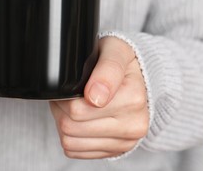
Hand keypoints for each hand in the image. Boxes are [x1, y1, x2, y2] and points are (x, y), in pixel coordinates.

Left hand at [50, 37, 148, 158]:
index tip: (72, 85)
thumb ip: (107, 69)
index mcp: (133, 99)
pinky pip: (76, 151)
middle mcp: (133, 125)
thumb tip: (95, 97)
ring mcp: (125, 142)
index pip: (78, 109)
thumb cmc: (123, 61)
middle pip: (71, 127)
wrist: (140, 79)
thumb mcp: (115, 51)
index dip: (64, 96)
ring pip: (70, 142)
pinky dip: (71, 137)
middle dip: (61, 109)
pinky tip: (80, 120)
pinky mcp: (115, 151)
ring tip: (74, 105)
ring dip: (64, 123)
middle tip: (69, 94)